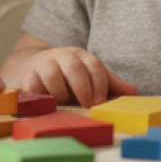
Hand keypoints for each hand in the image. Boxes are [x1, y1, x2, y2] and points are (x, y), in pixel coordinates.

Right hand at [15, 46, 136, 106]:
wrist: (35, 67)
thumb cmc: (68, 76)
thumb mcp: (90, 77)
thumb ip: (110, 84)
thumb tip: (133, 93)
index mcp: (81, 56)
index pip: (94, 65)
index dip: (99, 84)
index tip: (100, 101)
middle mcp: (62, 57)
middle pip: (74, 68)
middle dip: (83, 88)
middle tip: (87, 105)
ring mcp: (43, 65)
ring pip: (52, 75)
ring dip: (60, 93)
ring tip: (63, 103)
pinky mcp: (27, 76)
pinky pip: (31, 84)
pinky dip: (38, 94)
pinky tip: (46, 103)